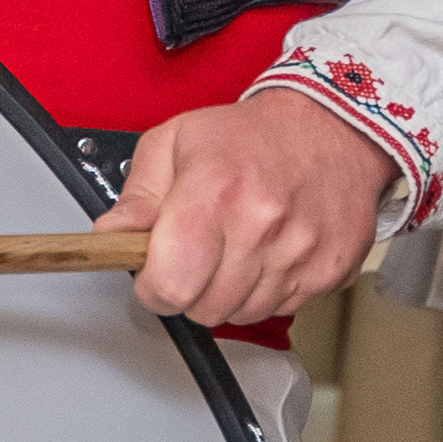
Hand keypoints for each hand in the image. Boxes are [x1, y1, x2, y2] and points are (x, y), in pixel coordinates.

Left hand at [96, 84, 396, 330]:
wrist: (331, 126)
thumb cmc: (250, 134)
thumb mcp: (175, 142)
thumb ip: (137, 195)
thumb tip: (111, 236)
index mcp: (213, 191)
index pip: (169, 284)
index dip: (153, 286)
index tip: (155, 272)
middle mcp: (260, 225)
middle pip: (203, 308)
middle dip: (190, 289)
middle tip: (198, 252)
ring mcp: (299, 253)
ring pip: (241, 315)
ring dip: (229, 292)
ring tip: (236, 246)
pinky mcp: (328, 271)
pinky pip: (281, 309)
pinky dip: (267, 290)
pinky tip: (269, 251)